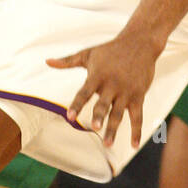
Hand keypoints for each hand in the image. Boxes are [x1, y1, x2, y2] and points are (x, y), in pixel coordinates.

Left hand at [47, 29, 159, 148]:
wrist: (140, 43)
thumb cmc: (110, 49)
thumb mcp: (88, 53)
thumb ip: (67, 61)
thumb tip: (47, 61)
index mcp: (98, 75)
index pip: (85, 92)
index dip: (77, 104)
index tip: (70, 116)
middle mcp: (112, 84)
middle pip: (104, 103)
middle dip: (100, 116)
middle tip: (95, 128)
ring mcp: (126, 91)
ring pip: (119, 113)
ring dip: (113, 129)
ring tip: (107, 144)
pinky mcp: (139, 96)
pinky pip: (138, 116)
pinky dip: (137, 131)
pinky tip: (134, 145)